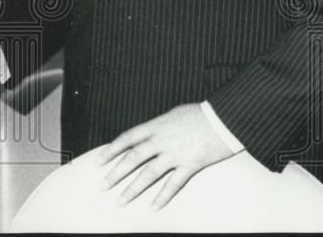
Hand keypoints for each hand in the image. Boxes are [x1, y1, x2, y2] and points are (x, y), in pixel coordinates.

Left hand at [94, 104, 233, 209]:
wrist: (224, 118)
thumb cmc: (200, 114)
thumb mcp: (172, 115)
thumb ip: (158, 127)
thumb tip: (148, 134)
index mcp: (155, 125)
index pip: (127, 139)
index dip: (111, 150)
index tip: (98, 162)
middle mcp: (161, 140)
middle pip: (133, 158)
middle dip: (116, 173)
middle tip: (103, 185)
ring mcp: (175, 154)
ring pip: (149, 174)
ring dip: (133, 189)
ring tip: (121, 200)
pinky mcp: (190, 165)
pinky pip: (173, 184)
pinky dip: (163, 197)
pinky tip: (153, 207)